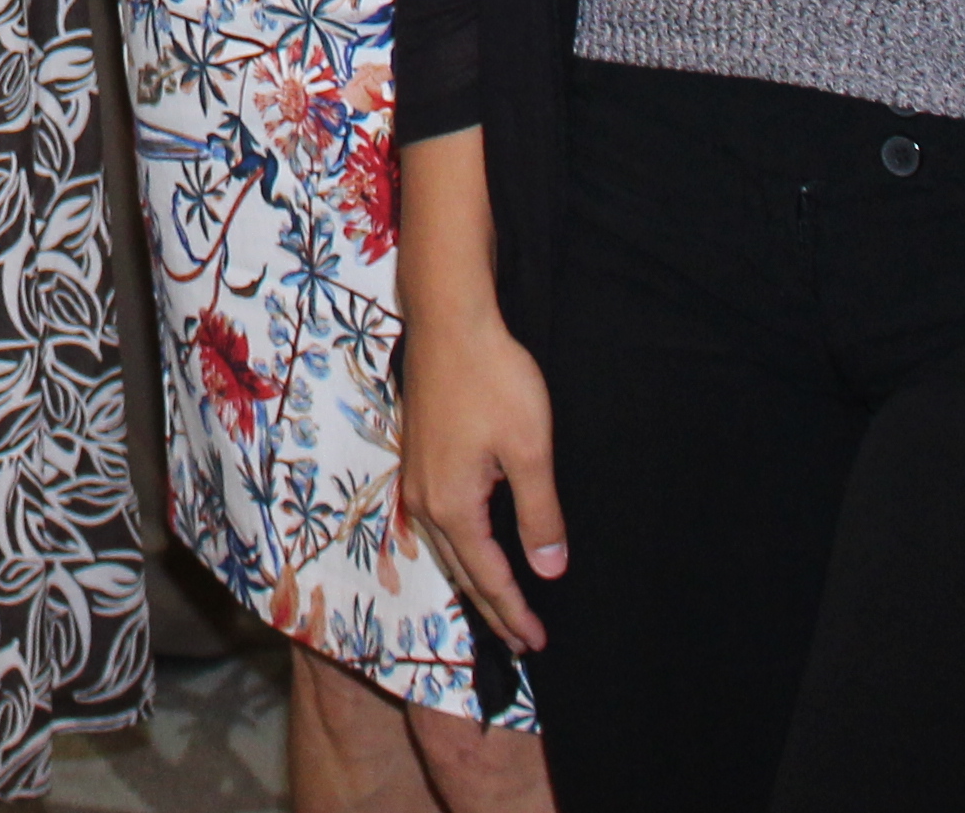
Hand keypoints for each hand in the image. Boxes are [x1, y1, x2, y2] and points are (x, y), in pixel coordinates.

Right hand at [402, 302, 567, 655]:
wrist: (449, 321)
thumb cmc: (493, 380)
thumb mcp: (530, 451)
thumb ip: (540, 516)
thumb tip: (548, 570)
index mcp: (453, 507)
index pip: (488, 578)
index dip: (515, 614)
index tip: (538, 643)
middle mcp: (425, 501)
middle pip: (462, 573)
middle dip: (492, 610)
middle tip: (522, 642)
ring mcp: (416, 479)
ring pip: (447, 550)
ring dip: (475, 582)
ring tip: (500, 607)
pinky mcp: (418, 458)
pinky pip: (440, 525)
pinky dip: (461, 551)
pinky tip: (475, 548)